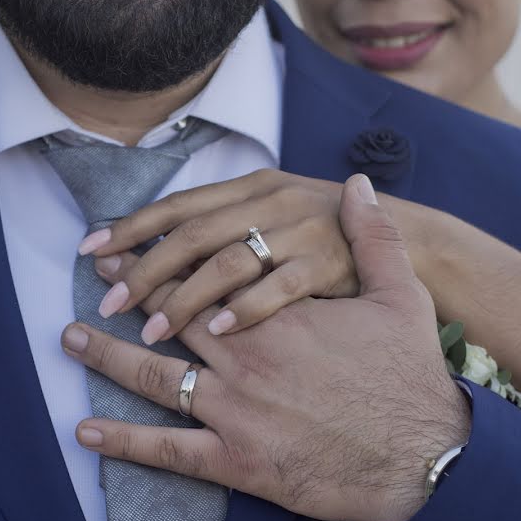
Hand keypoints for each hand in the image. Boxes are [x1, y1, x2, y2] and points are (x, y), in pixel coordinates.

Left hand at [62, 175, 470, 520]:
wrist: (422, 454)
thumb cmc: (409, 375)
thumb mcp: (401, 296)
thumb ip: (376, 237)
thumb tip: (362, 186)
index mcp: (276, 313)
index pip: (202, 271)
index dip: (155, 253)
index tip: (123, 244)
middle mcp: (247, 352)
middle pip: (171, 314)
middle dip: (130, 292)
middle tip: (96, 281)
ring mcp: (238, 407)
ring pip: (157, 376)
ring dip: (109, 356)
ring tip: (71, 337)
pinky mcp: (239, 457)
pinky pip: (170, 448)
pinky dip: (126, 441)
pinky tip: (88, 432)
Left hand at [78, 169, 357, 343]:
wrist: (428, 254)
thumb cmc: (346, 244)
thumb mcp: (286, 213)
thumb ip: (251, 212)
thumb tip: (184, 219)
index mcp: (260, 187)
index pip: (180, 205)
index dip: (132, 227)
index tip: (92, 250)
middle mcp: (274, 205)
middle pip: (191, 236)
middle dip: (144, 270)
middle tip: (107, 303)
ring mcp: (301, 236)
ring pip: (225, 264)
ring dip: (182, 299)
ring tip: (149, 332)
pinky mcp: (328, 270)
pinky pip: (278, 290)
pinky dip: (245, 309)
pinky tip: (215, 333)